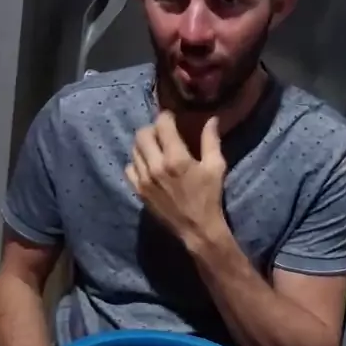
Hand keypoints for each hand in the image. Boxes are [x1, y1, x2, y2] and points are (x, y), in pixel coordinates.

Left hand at [126, 111, 227, 246]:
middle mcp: (155, 166)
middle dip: (153, 129)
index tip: (172, 118)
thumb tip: (212, 119)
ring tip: (156, 149)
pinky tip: (148, 166)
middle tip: (163, 134)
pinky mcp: (139, 190)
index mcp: (176, 158)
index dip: (166, 117)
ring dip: (144, 145)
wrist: (196, 228)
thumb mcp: (215, 167)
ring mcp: (144, 179)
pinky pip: (129, 168)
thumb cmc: (209, 197)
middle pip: (142, 134)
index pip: (162, 124)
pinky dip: (137, 162)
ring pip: (134, 149)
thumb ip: (211, 140)